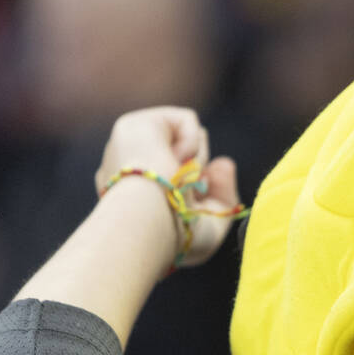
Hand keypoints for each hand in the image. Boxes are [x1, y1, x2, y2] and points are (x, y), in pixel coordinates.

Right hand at [95, 107, 239, 267]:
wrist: (145, 222)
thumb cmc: (175, 235)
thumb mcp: (212, 226)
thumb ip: (224, 196)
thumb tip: (223, 163)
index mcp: (138, 197)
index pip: (180, 183)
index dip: (198, 192)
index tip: (199, 206)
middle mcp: (130, 171)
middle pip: (186, 161)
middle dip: (199, 175)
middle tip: (188, 193)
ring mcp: (129, 147)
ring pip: (188, 140)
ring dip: (197, 159)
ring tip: (180, 177)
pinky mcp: (132, 124)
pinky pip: (186, 119)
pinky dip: (193, 142)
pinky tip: (176, 160)